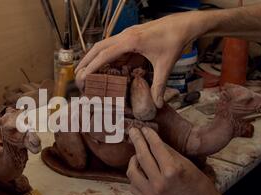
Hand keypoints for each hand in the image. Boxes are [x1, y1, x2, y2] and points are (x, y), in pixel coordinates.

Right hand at [76, 12, 203, 107]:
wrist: (183, 25)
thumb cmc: (174, 41)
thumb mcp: (166, 65)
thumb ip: (159, 85)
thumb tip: (157, 104)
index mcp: (130, 41)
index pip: (105, 54)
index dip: (92, 65)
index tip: (83, 76)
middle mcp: (125, 36)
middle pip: (98, 47)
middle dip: (86, 60)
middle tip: (78, 74)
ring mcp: (126, 34)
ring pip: (104, 45)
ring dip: (94, 57)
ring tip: (85, 70)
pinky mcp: (130, 36)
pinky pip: (113, 46)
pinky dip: (106, 56)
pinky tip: (104, 66)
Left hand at [127, 127, 247, 194]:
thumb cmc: (199, 186)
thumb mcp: (187, 164)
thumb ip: (168, 152)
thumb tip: (154, 140)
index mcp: (172, 171)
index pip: (156, 147)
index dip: (149, 135)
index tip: (144, 128)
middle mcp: (159, 183)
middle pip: (142, 156)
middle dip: (137, 141)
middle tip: (133, 132)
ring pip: (132, 172)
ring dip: (133, 160)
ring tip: (137, 155)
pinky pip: (133, 186)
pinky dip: (135, 176)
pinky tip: (140, 171)